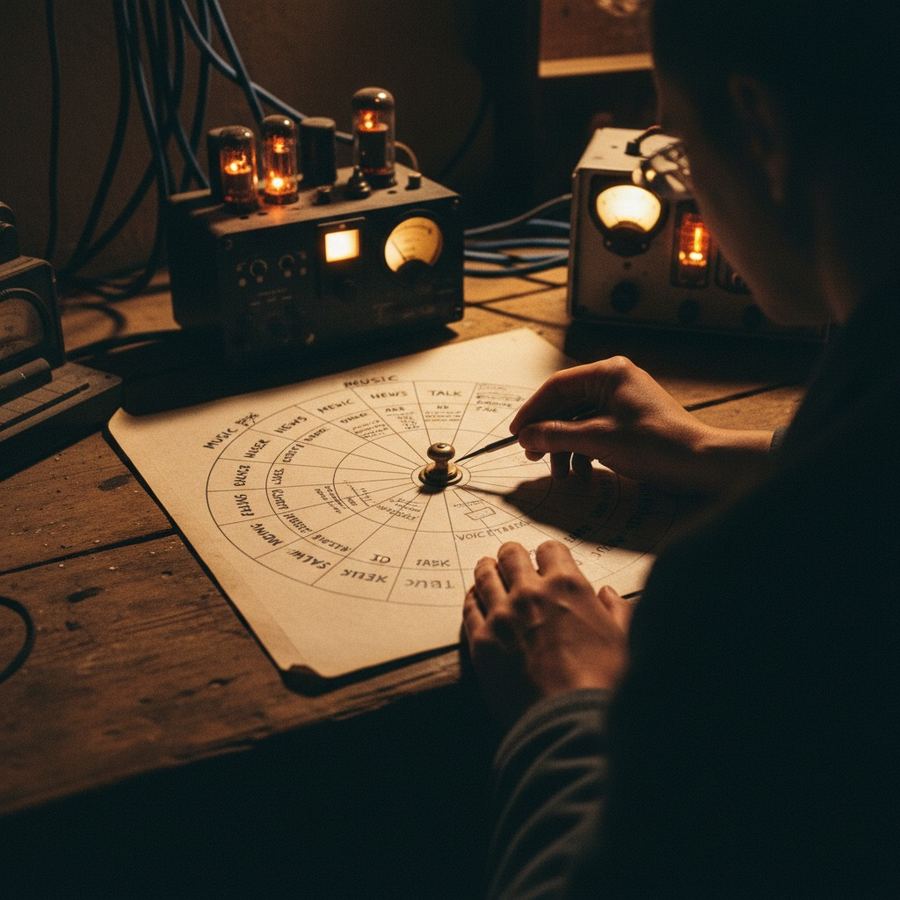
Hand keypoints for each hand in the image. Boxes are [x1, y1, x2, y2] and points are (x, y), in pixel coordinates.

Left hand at [462, 540, 631, 729]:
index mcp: (567, 586)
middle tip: (511, 559)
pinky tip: (474, 598)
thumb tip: (609, 595)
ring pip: (485, 576)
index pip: (550, 550)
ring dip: (487, 569)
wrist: (568, 720)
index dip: (549, 555)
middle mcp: (530, 593)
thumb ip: (616, 611)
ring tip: (487, 568)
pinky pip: (469, 608)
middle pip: (511, 556)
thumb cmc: (602, 682)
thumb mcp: (622, 640)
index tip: (546, 561)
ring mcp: (502, 615)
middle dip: (513, 555)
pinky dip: (472, 598)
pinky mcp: (482, 640)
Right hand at [510, 356, 771, 493]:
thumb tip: (525, 436)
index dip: (532, 410)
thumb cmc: (654, 444)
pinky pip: (594, 432)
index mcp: (609, 373)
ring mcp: (622, 401)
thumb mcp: (598, 440)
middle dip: (548, 433)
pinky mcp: (628, 421)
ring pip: (578, 422)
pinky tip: (581, 473)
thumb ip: (557, 435)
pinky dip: (584, 452)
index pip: (557, 386)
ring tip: (560, 474)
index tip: (516, 433)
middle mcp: (614, 381)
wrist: (699, 463)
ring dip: (565, 448)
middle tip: (532, 456)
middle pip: (566, 405)